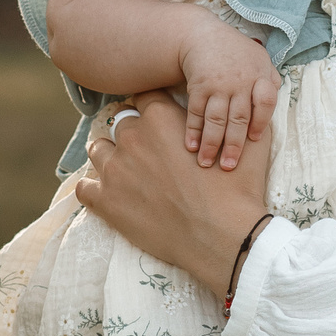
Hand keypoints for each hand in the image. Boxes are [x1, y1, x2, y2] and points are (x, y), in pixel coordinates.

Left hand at [80, 93, 270, 293]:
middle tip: (148, 151)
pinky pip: (83, 187)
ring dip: (109, 156)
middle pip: (121, 122)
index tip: (158, 120)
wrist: (224, 238)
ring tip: (126, 171)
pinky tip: (107, 194)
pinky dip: (93, 188)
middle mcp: (133, 138)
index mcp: (161, 118)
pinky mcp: (105, 202)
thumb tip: (239, 106)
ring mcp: (115, 170)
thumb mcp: (251, 143)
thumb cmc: (238, 191)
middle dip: (133, 133)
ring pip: (98, 149)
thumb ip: (238, 118)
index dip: (152, 107)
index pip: (145, 96)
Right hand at [177, 22, 279, 170]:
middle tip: (228, 167)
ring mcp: (218, 84)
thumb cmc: (237, 53)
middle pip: (239, 118)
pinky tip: (190, 146)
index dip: (261, 122)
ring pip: (216, 119)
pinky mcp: (198, 85)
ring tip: (205, 163)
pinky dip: (193, 130)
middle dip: (233, 145)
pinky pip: (196, 112)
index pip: (266, 102)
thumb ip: (271, 81)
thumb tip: (276, 105)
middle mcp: (240, 82)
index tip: (254, 140)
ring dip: (210, 144)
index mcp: (260, 76)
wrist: (203, 35)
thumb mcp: (260, 59)